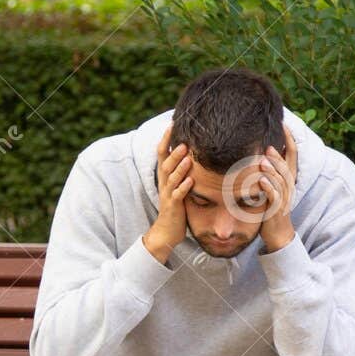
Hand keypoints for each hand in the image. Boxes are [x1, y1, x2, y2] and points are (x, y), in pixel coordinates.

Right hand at [143, 125, 193, 263]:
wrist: (167, 230)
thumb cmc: (176, 206)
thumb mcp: (177, 185)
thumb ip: (182, 169)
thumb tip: (193, 152)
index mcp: (164, 175)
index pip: (161, 153)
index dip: (166, 139)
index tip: (172, 124)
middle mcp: (164, 182)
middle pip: (166, 163)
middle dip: (174, 151)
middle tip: (183, 140)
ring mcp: (167, 194)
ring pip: (171, 178)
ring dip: (180, 167)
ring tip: (188, 157)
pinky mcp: (173, 206)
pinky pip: (178, 195)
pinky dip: (184, 188)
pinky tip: (191, 181)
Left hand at [258, 125, 297, 252]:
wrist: (278, 234)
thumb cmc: (272, 208)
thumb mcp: (272, 187)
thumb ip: (269, 171)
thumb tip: (260, 152)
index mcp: (288, 180)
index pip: (293, 156)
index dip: (290, 141)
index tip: (284, 125)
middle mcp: (288, 187)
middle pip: (286, 168)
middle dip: (278, 155)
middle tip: (268, 144)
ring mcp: (284, 199)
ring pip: (281, 181)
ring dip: (273, 170)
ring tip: (263, 159)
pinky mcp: (277, 210)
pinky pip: (274, 198)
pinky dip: (268, 189)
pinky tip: (261, 181)